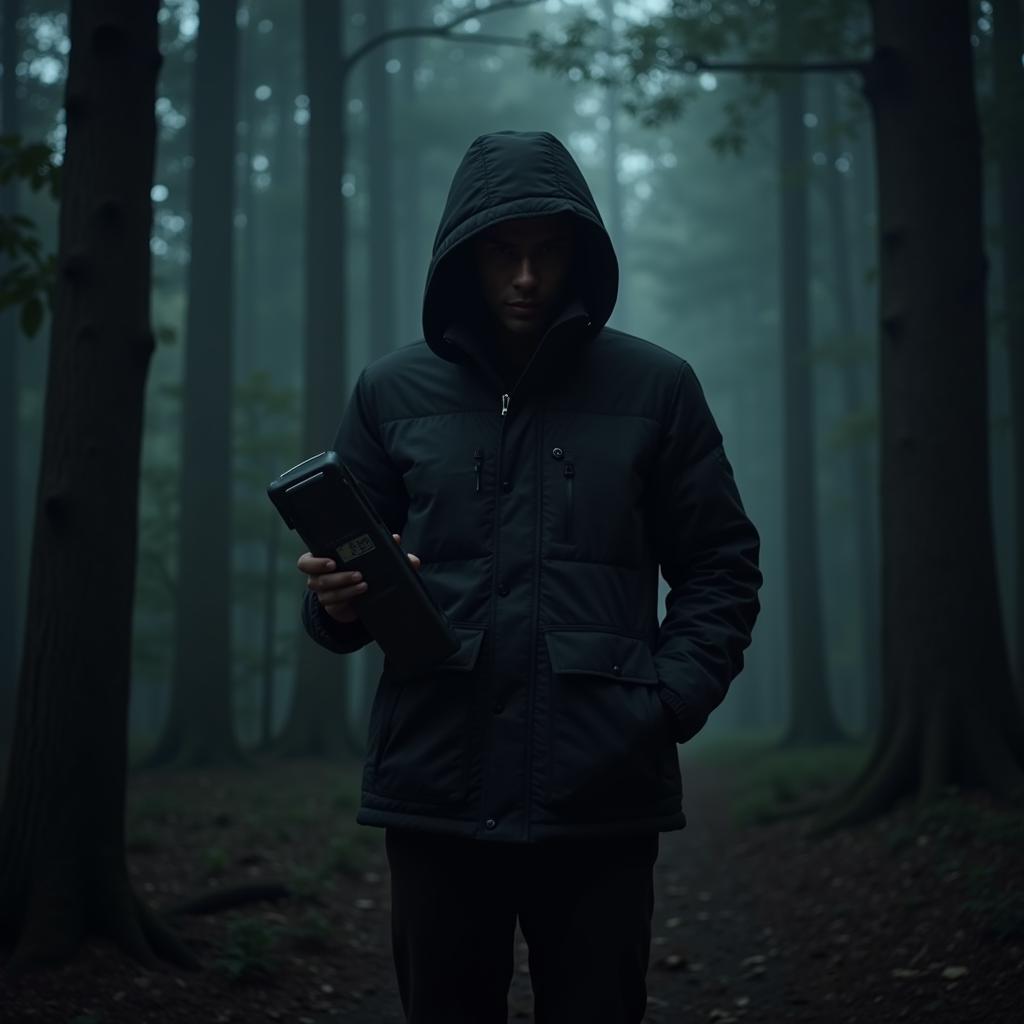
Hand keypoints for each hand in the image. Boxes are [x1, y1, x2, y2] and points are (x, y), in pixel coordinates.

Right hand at [298, 534, 420, 624]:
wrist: (358, 592)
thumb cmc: (358, 566)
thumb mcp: (367, 557)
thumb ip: (381, 547)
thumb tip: (396, 538)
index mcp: (319, 560)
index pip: (305, 562)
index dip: (314, 563)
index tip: (332, 562)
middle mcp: (317, 577)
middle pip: (316, 580)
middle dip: (337, 577)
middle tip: (357, 574)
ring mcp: (323, 593)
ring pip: (327, 593)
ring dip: (346, 588)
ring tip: (364, 584)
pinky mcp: (332, 605)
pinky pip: (336, 603)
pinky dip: (350, 597)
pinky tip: (362, 592)